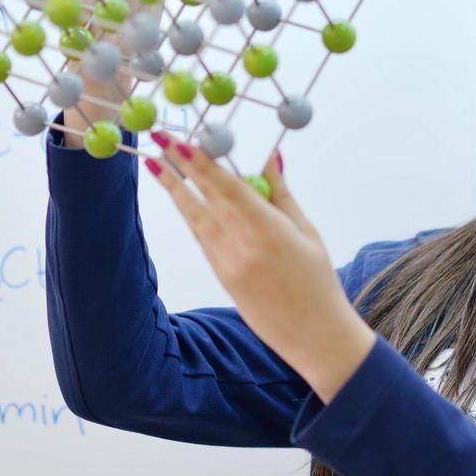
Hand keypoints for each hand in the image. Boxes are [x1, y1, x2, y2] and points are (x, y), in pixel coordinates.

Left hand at [144, 134, 377, 403]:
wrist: (314, 337)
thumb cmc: (319, 282)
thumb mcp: (307, 232)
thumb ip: (282, 194)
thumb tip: (269, 156)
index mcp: (268, 232)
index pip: (228, 188)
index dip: (202, 163)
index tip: (181, 141)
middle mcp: (241, 247)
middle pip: (204, 198)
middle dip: (179, 166)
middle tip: (158, 138)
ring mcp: (227, 264)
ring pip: (195, 218)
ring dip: (175, 189)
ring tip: (155, 163)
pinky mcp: (221, 277)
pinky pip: (202, 237)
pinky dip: (191, 213)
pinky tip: (181, 195)